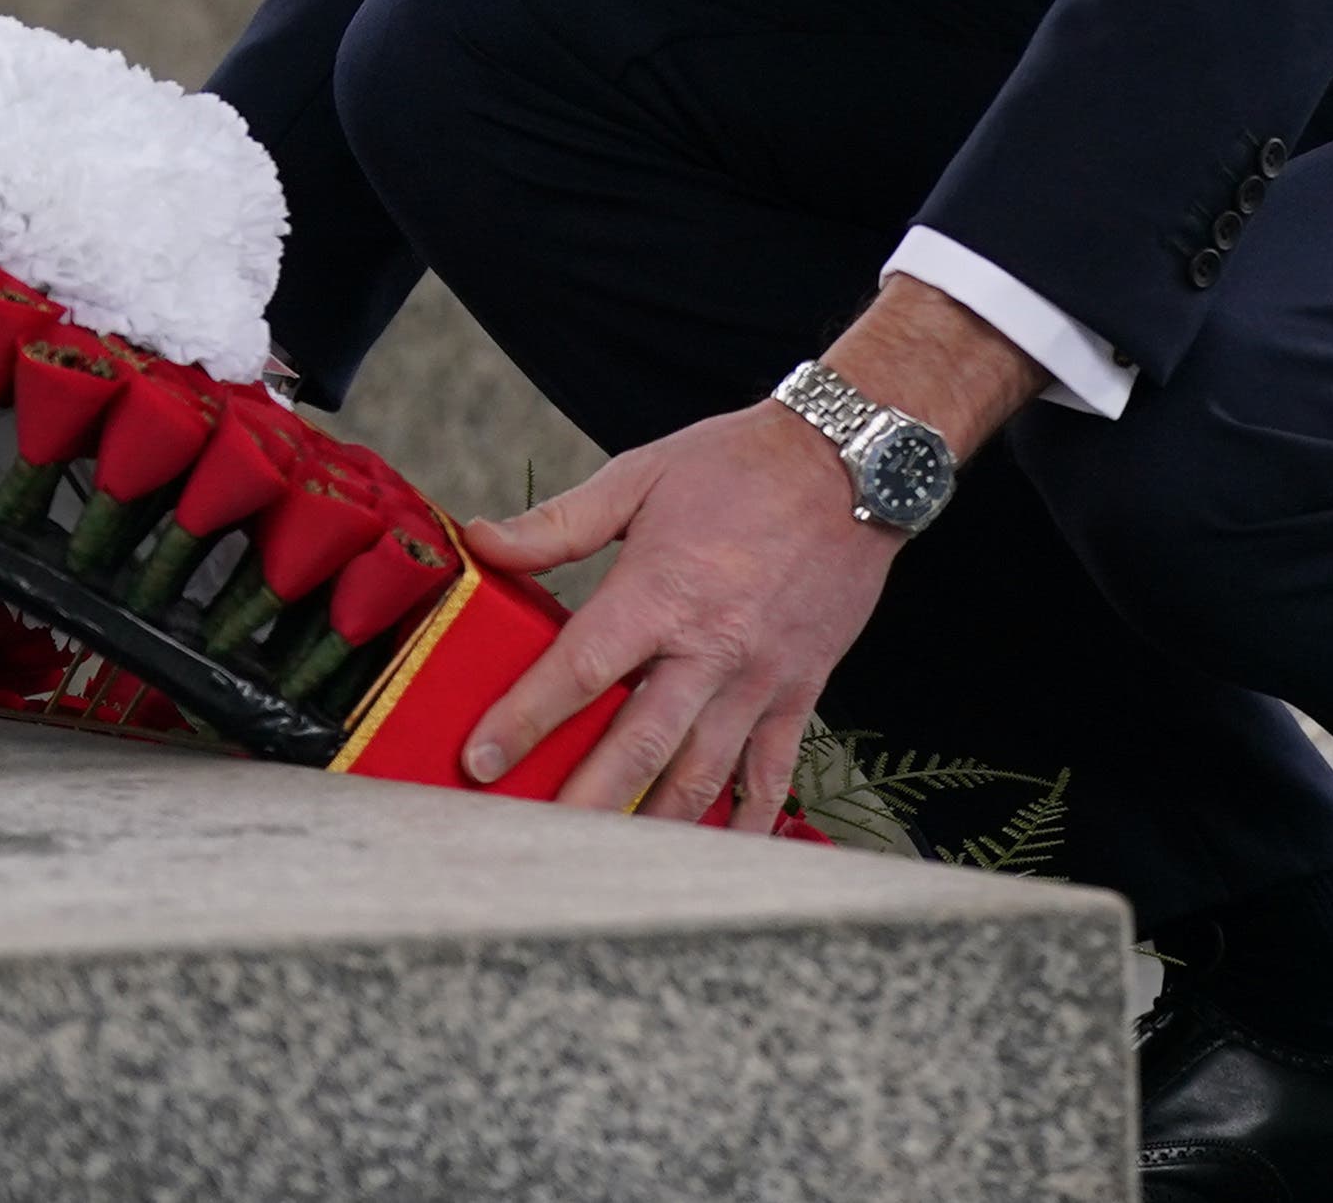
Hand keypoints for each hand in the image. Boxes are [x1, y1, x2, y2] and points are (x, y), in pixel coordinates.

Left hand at [457, 276, 1048, 827]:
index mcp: (660, 592)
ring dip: (651, 826)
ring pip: (700, 774)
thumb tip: (479, 540)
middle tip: (532, 845)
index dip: (524, 719)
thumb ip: (557, 524)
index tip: (480, 761)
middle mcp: (710, 647)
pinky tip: (718, 853)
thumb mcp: (639, 477)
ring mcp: (759, 677)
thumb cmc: (741, 466)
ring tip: (606, 867)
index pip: (580, 670)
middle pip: (637, 745)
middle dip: (581, 803)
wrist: (853, 465)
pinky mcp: (800, 690)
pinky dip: (747, 820)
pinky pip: (773, 772)